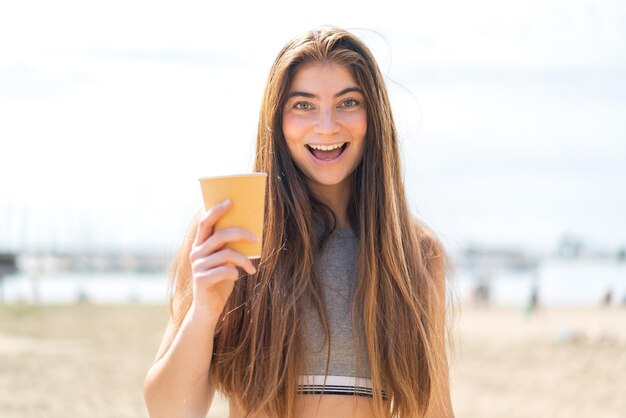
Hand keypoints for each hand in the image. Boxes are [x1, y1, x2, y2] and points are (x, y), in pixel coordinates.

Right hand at [189, 199, 257, 318]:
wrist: (208, 308)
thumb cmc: (220, 280)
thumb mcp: (225, 261)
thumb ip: (228, 247)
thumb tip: (248, 232)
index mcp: (200, 245)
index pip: (205, 222)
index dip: (216, 210)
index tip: (230, 201)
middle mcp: (196, 253)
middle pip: (219, 235)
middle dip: (240, 233)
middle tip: (256, 238)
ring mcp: (197, 267)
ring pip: (226, 254)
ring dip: (244, 260)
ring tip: (252, 268)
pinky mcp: (201, 280)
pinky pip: (225, 271)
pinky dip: (235, 273)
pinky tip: (238, 277)